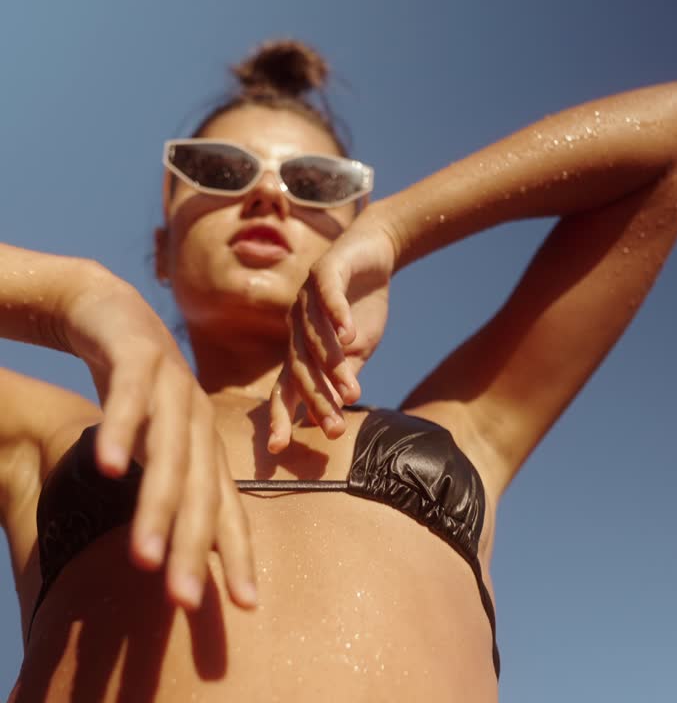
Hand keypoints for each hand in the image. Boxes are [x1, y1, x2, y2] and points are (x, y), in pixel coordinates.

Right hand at [62, 268, 256, 612]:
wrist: (109, 310)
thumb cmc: (137, 389)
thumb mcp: (156, 444)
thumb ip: (168, 491)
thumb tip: (175, 552)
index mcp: (205, 448)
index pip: (227, 511)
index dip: (238, 558)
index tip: (246, 607)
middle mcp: (198, 424)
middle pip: (202, 495)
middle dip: (195, 551)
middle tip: (184, 603)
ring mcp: (173, 389)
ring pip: (169, 457)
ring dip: (158, 509)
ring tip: (144, 559)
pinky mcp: (139, 359)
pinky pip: (129, 401)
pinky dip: (121, 434)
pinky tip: (108, 470)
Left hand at [268, 214, 396, 450]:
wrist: (372, 253)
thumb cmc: (359, 307)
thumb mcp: (356, 352)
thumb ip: (340, 381)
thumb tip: (325, 420)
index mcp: (300, 350)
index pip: (286, 389)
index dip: (281, 417)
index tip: (278, 449)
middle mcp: (296, 327)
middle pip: (300, 369)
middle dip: (315, 402)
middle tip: (333, 430)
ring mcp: (307, 299)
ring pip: (314, 338)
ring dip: (332, 366)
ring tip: (351, 392)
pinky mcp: (325, 272)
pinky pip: (327, 296)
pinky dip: (336, 314)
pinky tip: (348, 333)